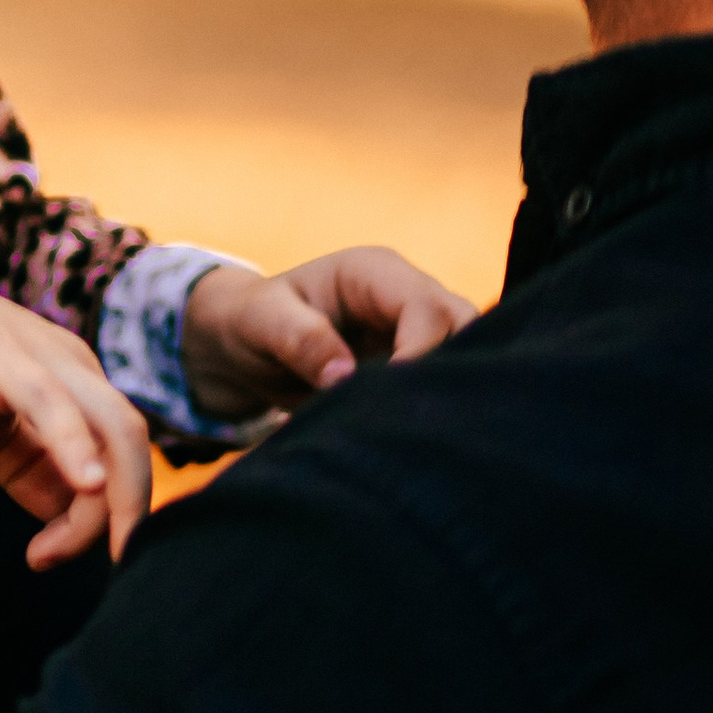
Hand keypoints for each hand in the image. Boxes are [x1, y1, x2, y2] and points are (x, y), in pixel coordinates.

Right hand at [0, 263, 152, 569]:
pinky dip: (76, 446)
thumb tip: (66, 522)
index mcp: (74, 381)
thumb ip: (33, 472)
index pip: (117, 455)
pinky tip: (84, 484)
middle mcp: (74, 365)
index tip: (49, 559)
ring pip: (113, 429)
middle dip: (127, 514)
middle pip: (130, 446)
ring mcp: (46, 359)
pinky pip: (54, 405)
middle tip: (111, 566)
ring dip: (110, 499)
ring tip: (75, 548)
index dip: (103, 516)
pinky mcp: (6, 360)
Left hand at [180, 246, 476, 427]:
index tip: (390, 393)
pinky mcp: (416, 368)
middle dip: (450, 371)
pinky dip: (436, 410)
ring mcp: (418, 333)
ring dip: (447, 394)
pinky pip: (445, 387)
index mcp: (374, 272)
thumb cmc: (250, 322)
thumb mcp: (259, 322)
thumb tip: (343, 376)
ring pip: (468, 359)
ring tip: (415, 433)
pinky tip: (414, 439)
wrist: (244, 346)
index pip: (426, 308)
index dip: (420, 351)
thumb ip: (299, 339)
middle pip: (467, 327)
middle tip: (413, 419)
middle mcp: (408, 297)